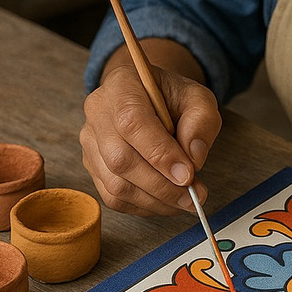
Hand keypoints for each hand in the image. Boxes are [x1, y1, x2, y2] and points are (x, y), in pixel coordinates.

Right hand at [81, 62, 221, 216]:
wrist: (149, 98)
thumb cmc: (172, 97)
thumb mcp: (198, 98)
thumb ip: (201, 122)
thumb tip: (194, 160)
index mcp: (121, 85)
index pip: (132, 123)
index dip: (160, 154)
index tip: (188, 175)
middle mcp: (97, 113)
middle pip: (120, 159)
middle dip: (161, 186)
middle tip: (194, 196)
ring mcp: (90, 141)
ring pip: (115, 184)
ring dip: (155, 200)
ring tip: (185, 200)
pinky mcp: (92, 166)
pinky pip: (113, 197)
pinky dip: (143, 206)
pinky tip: (166, 201)